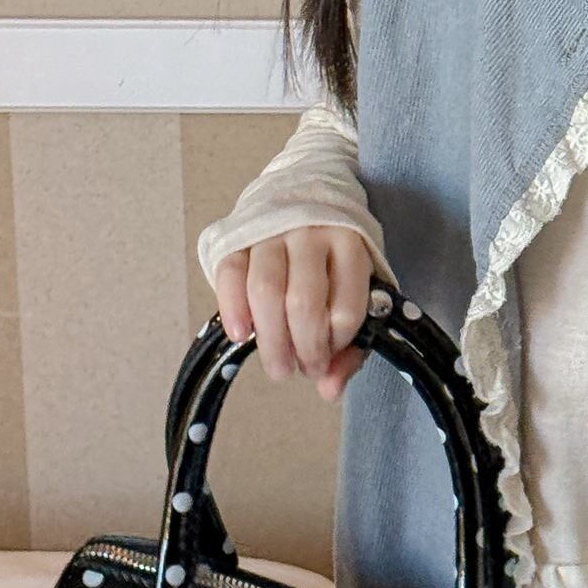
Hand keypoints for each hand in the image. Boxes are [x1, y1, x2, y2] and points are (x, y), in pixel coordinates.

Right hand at [212, 226, 373, 403]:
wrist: (301, 196)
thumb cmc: (331, 259)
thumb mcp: (356, 289)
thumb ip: (351, 345)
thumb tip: (329, 390)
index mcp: (351, 247)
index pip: (346, 307)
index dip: (336, 344)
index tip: (326, 361)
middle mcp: (312, 235)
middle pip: (303, 302)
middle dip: (301, 348)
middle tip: (297, 371)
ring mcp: (273, 233)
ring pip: (265, 290)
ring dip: (269, 338)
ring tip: (277, 366)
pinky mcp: (239, 238)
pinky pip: (230, 275)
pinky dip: (233, 309)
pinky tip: (240, 335)